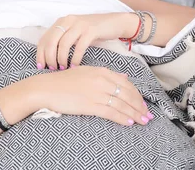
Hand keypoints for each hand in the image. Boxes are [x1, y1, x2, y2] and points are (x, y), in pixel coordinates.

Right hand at [32, 66, 153, 125]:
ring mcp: (97, 92)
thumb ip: (107, 75)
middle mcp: (102, 80)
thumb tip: (124, 76)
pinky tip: (129, 122)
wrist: (46, 88)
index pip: (126, 83)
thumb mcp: (87, 72)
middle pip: (127, 94)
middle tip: (147, 115)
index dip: (137, 95)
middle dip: (139, 105)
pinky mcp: (90, 104)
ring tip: (143, 121)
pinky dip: (122, 118)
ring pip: (122, 104)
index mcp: (102, 71)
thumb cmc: (64, 81)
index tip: (142, 103)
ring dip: (135, 114)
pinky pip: (111, 112)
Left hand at [37, 13, 138, 69]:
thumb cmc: (94, 31)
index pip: (44, 38)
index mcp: (62, 21)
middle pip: (51, 41)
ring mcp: (80, 24)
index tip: (41, 66)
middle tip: (52, 69)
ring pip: (63, 44)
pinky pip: (79, 46)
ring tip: (63, 68)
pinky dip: (75, 58)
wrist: (114, 22)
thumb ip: (63, 40)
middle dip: (49, 58)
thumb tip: (50, 59)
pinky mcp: (91, 30)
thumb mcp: (76, 33)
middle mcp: (69, 20)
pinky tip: (75, 66)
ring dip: (61, 59)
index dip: (40, 54)